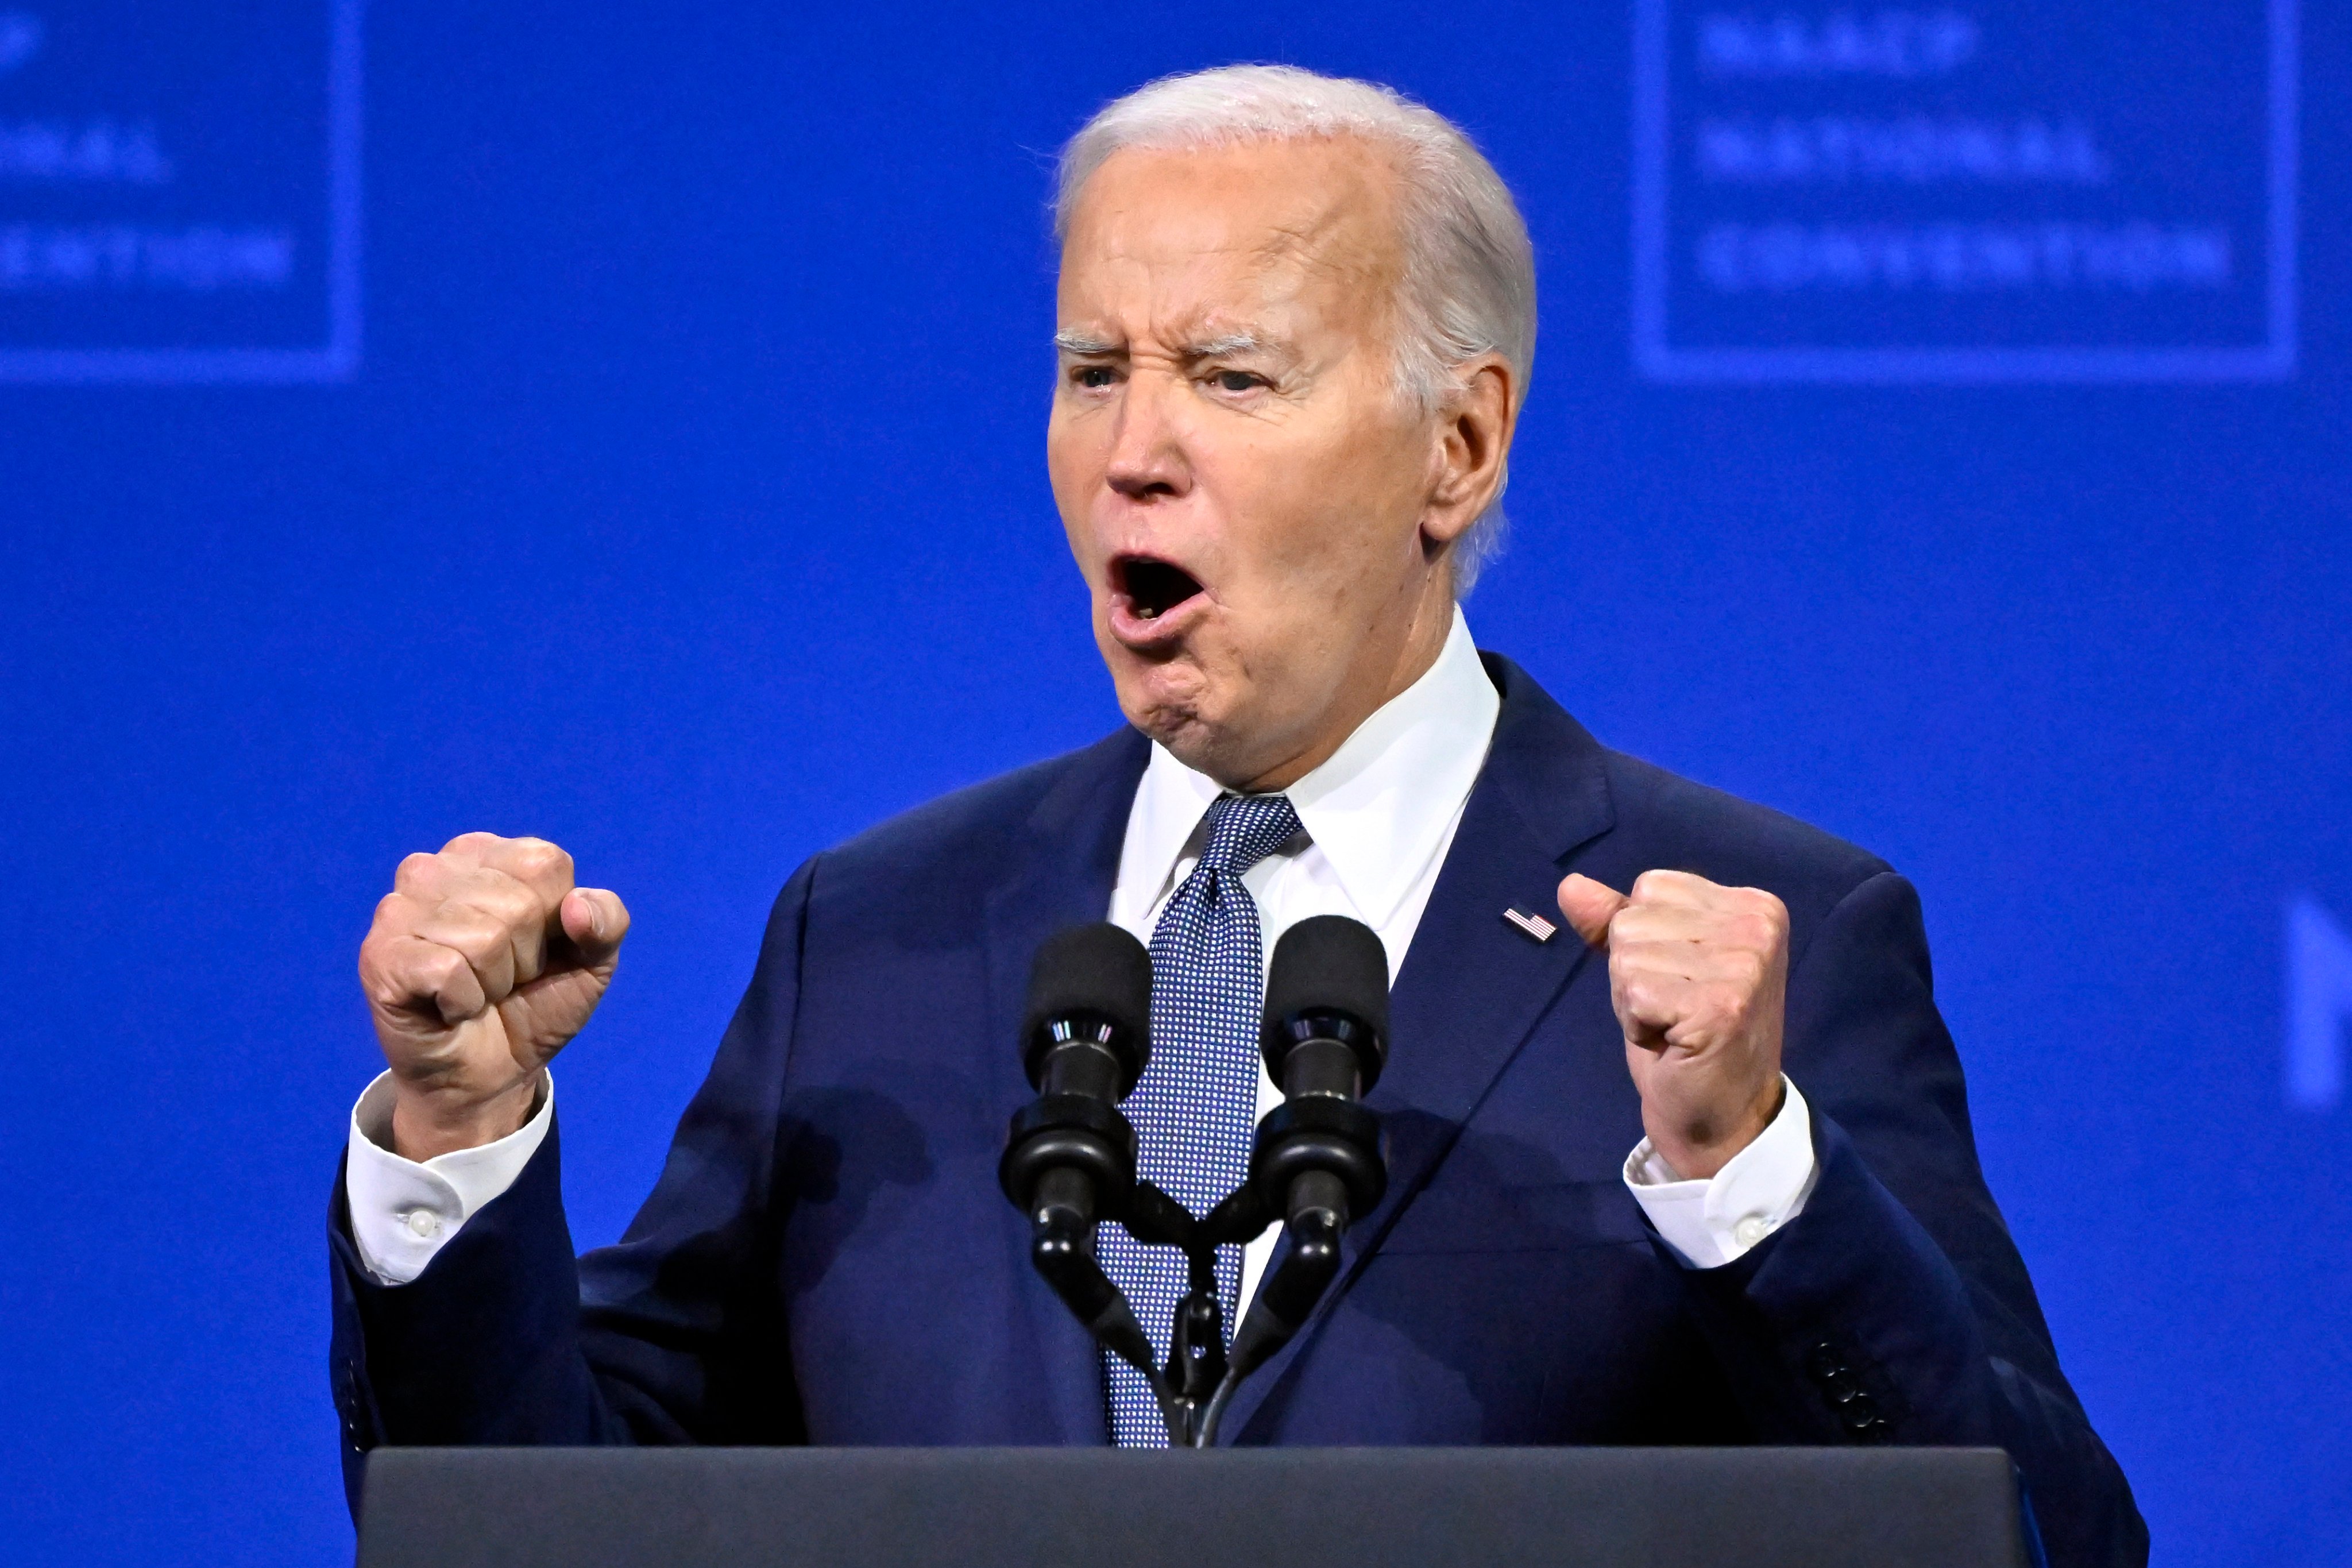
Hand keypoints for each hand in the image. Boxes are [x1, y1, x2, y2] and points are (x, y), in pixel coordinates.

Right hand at [357, 833, 629, 1159]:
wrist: (491, 1073)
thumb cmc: (534, 1003)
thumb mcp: (593, 961)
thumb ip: (608, 921)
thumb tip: (577, 906)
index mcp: (486, 854)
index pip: (546, 864)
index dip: (556, 920)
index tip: (536, 948)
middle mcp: (434, 867)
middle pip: (519, 905)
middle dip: (525, 957)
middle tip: (501, 977)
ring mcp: (398, 908)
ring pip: (484, 938)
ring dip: (493, 982)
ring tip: (475, 990)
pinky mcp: (380, 955)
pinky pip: (448, 970)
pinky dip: (464, 1001)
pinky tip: (448, 1006)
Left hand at [1556, 869, 1787, 1179]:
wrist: (1721, 1114)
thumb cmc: (1685, 1033)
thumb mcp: (1652, 961)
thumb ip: (1614, 918)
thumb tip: (1570, 886)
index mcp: (1752, 904)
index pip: (1650, 886)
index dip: (1646, 939)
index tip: (1680, 979)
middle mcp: (1757, 924)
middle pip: (1632, 920)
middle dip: (1635, 970)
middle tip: (1674, 1008)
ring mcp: (1744, 965)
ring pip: (1627, 955)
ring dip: (1634, 999)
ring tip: (1673, 1025)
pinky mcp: (1723, 1005)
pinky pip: (1634, 992)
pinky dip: (1636, 1023)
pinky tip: (1672, 1042)